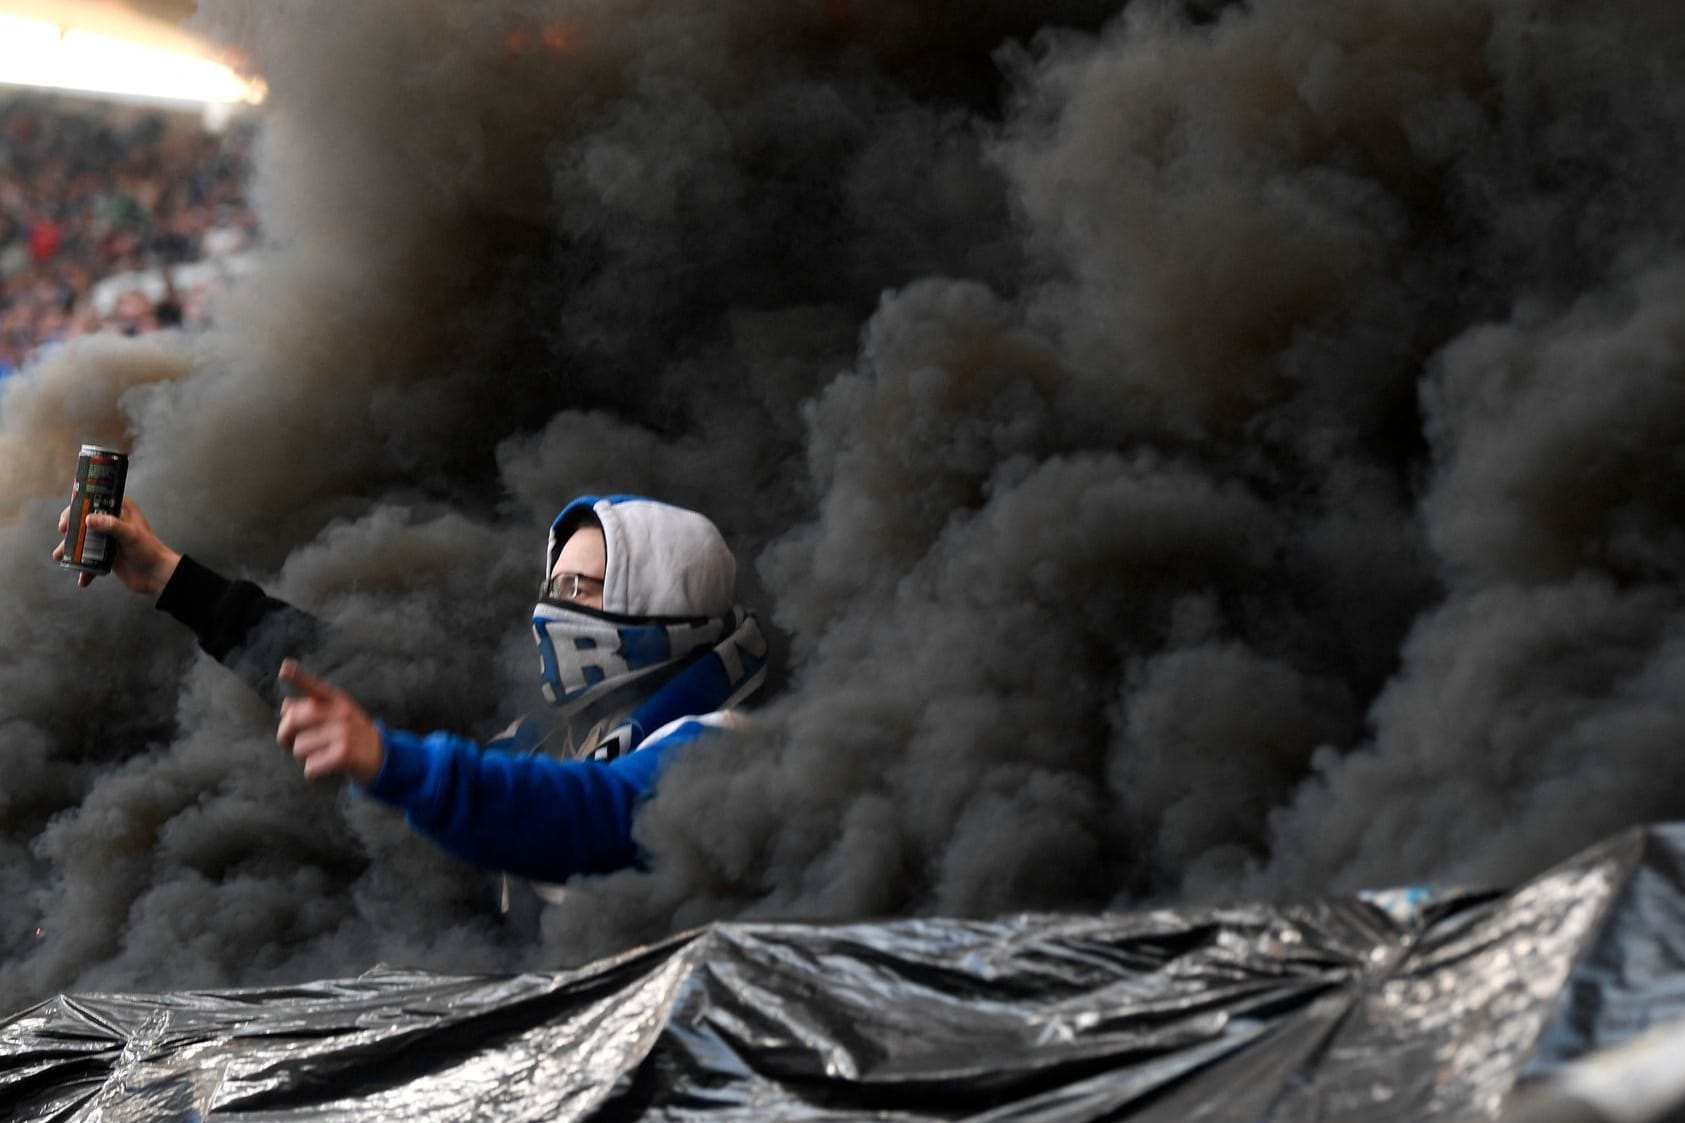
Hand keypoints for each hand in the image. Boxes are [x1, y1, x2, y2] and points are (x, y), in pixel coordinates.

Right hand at [54, 497, 181, 594]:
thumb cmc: (149, 550)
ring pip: (83, 540)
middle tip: (63, 532)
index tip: (68, 516)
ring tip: (58, 556)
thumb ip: (111, 526)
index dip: (78, 505)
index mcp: (120, 509)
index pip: (95, 500)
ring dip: (69, 548)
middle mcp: (112, 521)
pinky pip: (88, 559)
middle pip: (83, 519)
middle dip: (70, 527)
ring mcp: (107, 539)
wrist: (157, 575)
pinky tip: (82, 580)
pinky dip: (83, 568)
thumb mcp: (131, 535)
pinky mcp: (105, 555)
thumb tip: (87, 520)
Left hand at [276, 660, 385, 783]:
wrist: (383, 756)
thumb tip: (285, 706)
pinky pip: (310, 766)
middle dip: (285, 736)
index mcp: (337, 701)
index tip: (284, 667)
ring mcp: (343, 732)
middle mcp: (341, 713)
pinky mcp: (344, 754)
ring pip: (299, 747)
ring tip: (321, 755)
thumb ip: (312, 709)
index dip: (298, 677)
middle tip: (290, 743)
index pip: (314, 686)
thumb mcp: (337, 716)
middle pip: (293, 720)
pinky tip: (327, 768)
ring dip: (303, 757)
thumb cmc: (352, 735)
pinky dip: (313, 772)